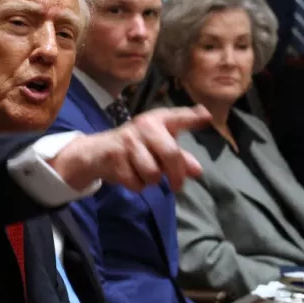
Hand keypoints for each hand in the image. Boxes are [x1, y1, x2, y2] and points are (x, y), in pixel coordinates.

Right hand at [48, 106, 210, 191]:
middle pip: (170, 154)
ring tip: (144, 173)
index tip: (207, 116)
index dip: (193, 118)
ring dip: (151, 180)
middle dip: (176, 174)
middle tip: (178, 186)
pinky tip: (129, 175)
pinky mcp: (114, 157)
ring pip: (153, 173)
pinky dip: (136, 185)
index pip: (178, 117)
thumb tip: (197, 172)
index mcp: (158, 120)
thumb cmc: (135, 148)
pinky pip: (136, 182)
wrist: (96, 152)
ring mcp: (128, 141)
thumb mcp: (157, 148)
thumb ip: (179, 158)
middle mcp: (144, 126)